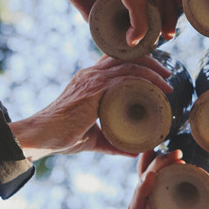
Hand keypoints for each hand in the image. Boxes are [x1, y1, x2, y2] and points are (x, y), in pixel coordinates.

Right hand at [11, 56, 173, 158]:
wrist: (42, 136)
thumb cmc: (62, 137)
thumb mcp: (92, 137)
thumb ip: (112, 142)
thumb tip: (131, 152)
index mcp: (89, 80)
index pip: (116, 62)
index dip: (137, 62)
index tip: (156, 73)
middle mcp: (91, 74)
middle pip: (126, 57)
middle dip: (150, 61)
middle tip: (166, 75)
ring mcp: (92, 79)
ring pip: (129, 65)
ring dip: (152, 71)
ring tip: (167, 81)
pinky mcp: (94, 89)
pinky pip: (125, 78)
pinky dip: (145, 81)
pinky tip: (157, 88)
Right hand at [123, 149, 208, 208]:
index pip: (169, 179)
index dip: (173, 161)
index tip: (185, 144)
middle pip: (152, 179)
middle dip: (160, 160)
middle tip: (174, 147)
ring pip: (143, 188)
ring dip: (153, 170)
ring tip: (168, 156)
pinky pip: (135, 206)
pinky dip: (142, 190)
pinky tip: (151, 178)